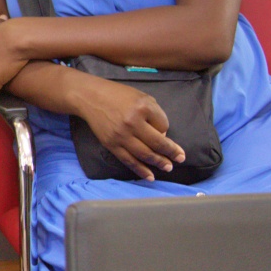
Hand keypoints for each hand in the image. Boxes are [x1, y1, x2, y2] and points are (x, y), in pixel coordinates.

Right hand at [70, 76, 186, 180]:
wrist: (90, 97)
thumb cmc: (117, 95)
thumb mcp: (140, 96)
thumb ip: (154, 113)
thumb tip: (161, 135)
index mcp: (143, 107)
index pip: (163, 124)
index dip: (165, 128)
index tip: (161, 129)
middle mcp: (133, 122)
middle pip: (157, 142)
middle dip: (171, 152)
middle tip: (180, 158)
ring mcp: (121, 135)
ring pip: (145, 154)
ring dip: (159, 162)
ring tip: (168, 167)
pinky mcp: (111, 144)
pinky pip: (129, 160)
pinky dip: (141, 170)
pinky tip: (150, 176)